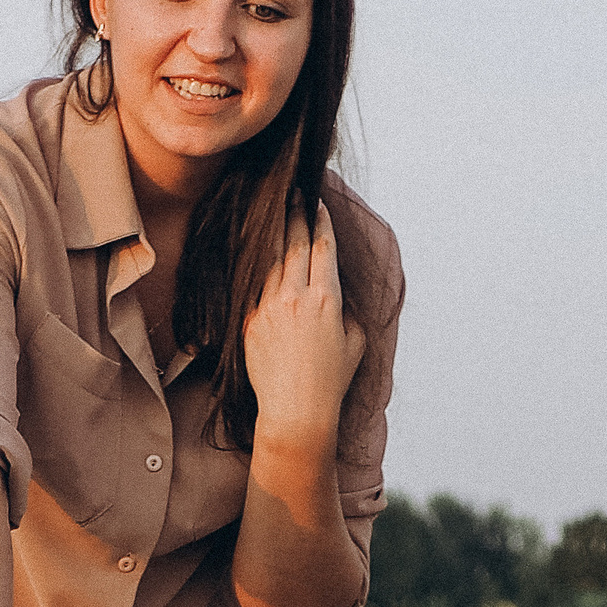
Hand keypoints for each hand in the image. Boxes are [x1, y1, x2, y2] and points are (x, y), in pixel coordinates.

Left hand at [241, 203, 366, 446]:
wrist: (295, 412)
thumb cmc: (331, 381)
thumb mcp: (354, 341)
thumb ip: (347, 308)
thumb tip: (336, 290)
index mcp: (327, 298)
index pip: (323, 246)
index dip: (320, 220)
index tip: (317, 203)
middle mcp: (297, 296)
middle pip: (295, 243)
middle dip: (296, 213)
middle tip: (294, 193)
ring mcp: (270, 307)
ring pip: (272, 258)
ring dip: (275, 231)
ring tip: (275, 211)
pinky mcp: (251, 320)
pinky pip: (254, 283)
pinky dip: (257, 263)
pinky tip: (257, 249)